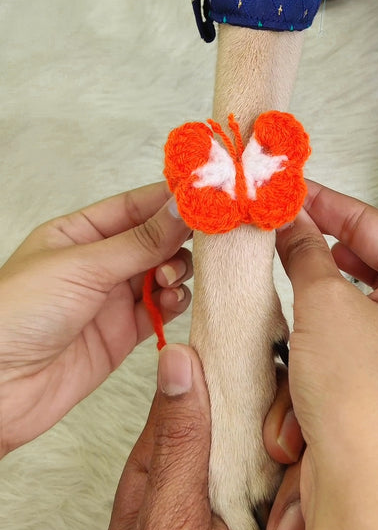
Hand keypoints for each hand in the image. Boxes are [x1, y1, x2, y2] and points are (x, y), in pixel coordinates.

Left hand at [0, 182, 191, 455]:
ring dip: (178, 272)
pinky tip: (174, 301)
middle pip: (155, 239)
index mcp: (78, 233)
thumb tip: (182, 207)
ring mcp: (110, 300)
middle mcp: (97, 263)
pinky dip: (175, 304)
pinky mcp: (121, 335)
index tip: (207, 194)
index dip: (170, 199)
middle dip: (180, 238)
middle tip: (203, 238)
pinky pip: (161, 311)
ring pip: (163, 274)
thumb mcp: (82, 266)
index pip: (135, 206)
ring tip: (171, 279)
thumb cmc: (15, 315)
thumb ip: (140, 240)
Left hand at [99, 344, 300, 529]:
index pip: (219, 391)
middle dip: (284, 455)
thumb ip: (178, 441)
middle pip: (270, 425)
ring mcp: (255, 509)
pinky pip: (314, 509)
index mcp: (179, 462)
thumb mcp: (166, 522)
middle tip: (278, 472)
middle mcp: (220, 479)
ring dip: (293, 510)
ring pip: (300, 467)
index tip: (272, 391)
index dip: (250, 383)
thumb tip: (177, 359)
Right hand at [274, 179, 377, 529]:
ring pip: (344, 311)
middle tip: (275, 236)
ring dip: (309, 318)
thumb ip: (306, 254)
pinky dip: (311, 352)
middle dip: (315, 262)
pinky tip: (294, 366)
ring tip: (287, 319)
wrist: (367, 499)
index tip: (287, 191)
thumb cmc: (363, 401)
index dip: (326, 203)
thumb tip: (293, 222)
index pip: (375, 222)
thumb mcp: (325, 307)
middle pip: (362, 265)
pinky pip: (338, 349)